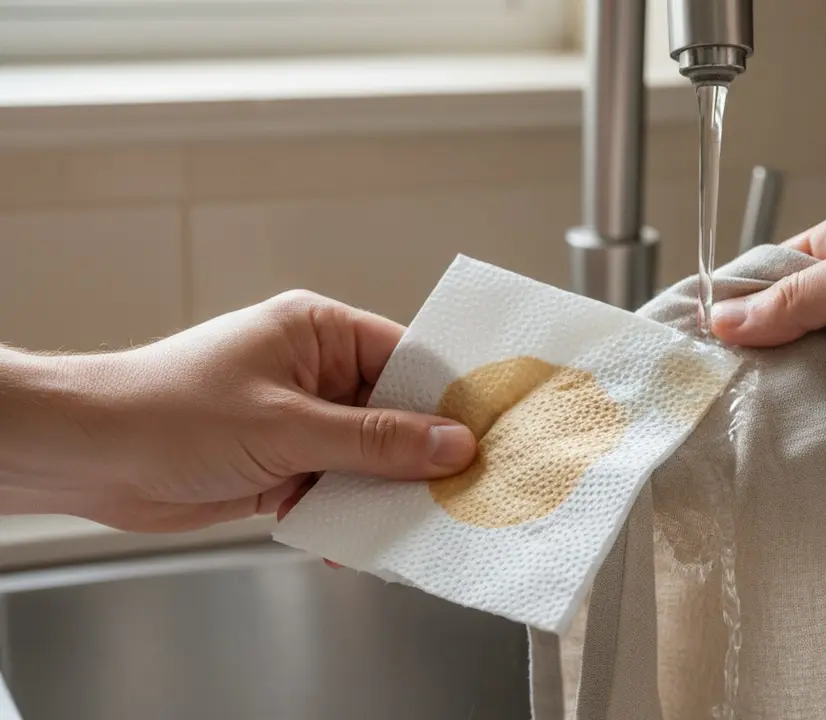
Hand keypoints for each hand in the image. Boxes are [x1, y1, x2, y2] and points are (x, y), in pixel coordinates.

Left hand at [0, 291, 475, 531]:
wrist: (87, 456)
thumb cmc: (169, 413)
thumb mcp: (287, 426)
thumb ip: (375, 440)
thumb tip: (452, 443)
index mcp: (320, 331)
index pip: (410, 358)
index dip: (451, 398)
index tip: (491, 435)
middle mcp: (316, 371)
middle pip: (396, 412)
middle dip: (421, 456)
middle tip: (462, 491)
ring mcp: (301, 419)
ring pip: (370, 457)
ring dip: (383, 492)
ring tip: (412, 524)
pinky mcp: (284, 462)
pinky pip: (338, 487)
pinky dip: (348, 514)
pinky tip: (356, 540)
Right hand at [711, 193, 825, 411]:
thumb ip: (801, 298)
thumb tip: (726, 319)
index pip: (773, 277)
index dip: (736, 309)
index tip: (696, 347)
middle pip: (793, 335)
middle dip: (769, 363)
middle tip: (724, 400)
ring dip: (811, 397)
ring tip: (763, 429)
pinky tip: (817, 444)